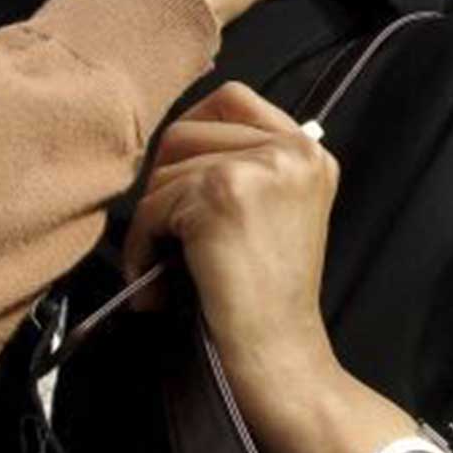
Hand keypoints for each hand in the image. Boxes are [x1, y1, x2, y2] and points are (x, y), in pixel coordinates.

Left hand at [120, 79, 341, 379]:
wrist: (278, 353)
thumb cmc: (268, 298)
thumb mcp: (278, 212)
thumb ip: (247, 167)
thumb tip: (172, 147)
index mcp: (310, 151)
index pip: (232, 98)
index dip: (193, 133)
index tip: (181, 184)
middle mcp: (293, 149)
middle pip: (189, 129)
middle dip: (165, 183)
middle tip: (168, 234)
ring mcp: (260, 167)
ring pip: (167, 169)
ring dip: (152, 221)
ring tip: (164, 268)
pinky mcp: (223, 193)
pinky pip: (153, 205)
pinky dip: (142, 247)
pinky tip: (158, 285)